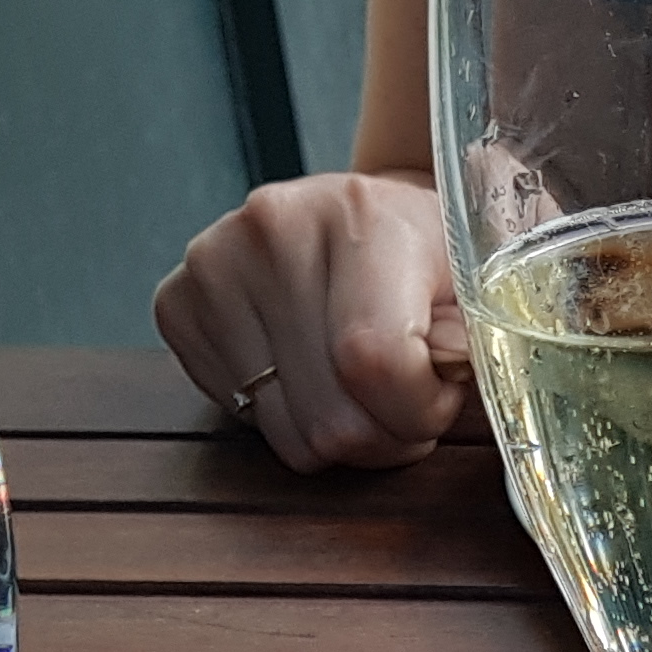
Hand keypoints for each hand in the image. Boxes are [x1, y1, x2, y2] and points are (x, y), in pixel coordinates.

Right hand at [154, 171, 472, 471]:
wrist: (366, 221)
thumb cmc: (426, 263)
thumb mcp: (474, 292)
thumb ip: (471, 339)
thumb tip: (441, 369)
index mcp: (361, 215)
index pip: (376, 362)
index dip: (419, 411)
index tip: (438, 393)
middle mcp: (274, 228)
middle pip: (334, 419)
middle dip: (385, 433)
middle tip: (400, 397)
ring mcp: (214, 264)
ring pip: (292, 437)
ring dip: (338, 436)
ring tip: (356, 385)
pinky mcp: (176, 303)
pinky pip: (246, 424)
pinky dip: (288, 420)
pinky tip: (307, 371)